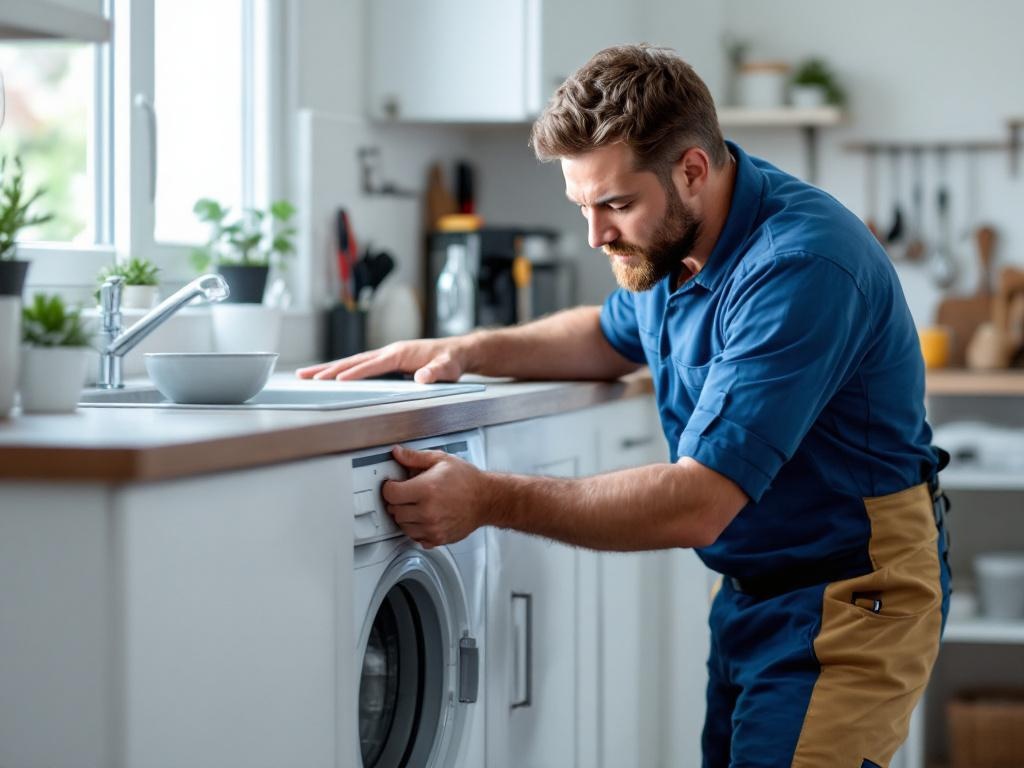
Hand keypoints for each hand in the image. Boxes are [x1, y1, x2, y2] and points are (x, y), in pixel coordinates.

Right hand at [295, 338, 469, 382]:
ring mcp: (387, 356)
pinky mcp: (388, 361)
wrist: (458, 351)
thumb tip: (423, 377)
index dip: (355, 372)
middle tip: (306, 376)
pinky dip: (342, 370)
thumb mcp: (448, 367)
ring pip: (353, 362)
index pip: (372, 364)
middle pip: (354, 361)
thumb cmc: (452, 359)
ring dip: (330, 369)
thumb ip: (436, 372)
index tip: (337, 380)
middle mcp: (390, 352)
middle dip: (329, 369)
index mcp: (400, 353)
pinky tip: (330, 377)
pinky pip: (360, 366)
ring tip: (306, 376)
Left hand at [381, 445, 493, 547]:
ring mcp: (432, 527)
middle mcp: (428, 510)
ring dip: (406, 516)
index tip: (394, 485)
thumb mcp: (441, 460)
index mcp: (426, 489)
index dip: (390, 487)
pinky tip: (425, 517)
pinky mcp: (438, 538)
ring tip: (417, 505)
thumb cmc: (467, 480)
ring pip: (403, 526)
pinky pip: (415, 537)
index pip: (391, 494)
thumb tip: (397, 453)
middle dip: (398, 501)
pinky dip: (416, 529)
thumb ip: (415, 457)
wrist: (486, 499)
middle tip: (408, 494)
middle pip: (394, 511)